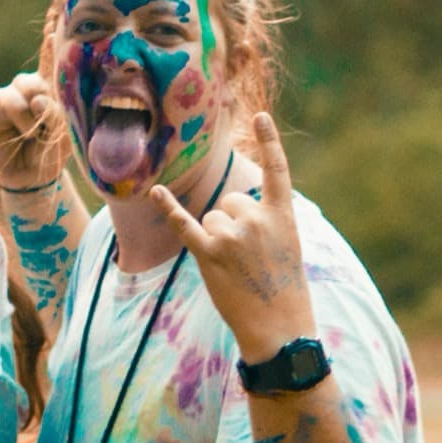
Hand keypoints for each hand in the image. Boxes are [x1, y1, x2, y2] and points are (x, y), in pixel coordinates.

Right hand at [0, 61, 70, 190]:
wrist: (29, 179)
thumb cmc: (47, 155)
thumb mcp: (63, 138)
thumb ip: (56, 116)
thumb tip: (35, 100)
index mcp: (49, 93)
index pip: (51, 68)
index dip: (50, 50)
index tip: (52, 31)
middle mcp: (27, 92)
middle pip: (35, 82)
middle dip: (42, 105)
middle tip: (44, 128)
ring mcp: (8, 101)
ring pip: (17, 96)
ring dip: (25, 119)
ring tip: (28, 136)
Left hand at [148, 114, 314, 361]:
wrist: (280, 327)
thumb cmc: (284, 289)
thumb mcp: (287, 247)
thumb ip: (265, 221)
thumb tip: (231, 207)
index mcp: (283, 215)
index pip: (277, 170)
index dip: (270, 142)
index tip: (261, 115)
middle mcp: (257, 219)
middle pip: (229, 201)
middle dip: (233, 223)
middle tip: (249, 257)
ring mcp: (232, 236)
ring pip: (210, 217)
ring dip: (216, 238)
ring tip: (235, 266)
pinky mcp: (209, 254)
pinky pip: (185, 224)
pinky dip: (169, 208)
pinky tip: (155, 191)